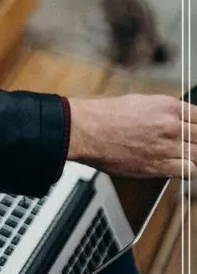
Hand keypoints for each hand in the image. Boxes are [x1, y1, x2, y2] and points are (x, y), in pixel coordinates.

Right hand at [67, 94, 196, 179]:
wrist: (87, 131)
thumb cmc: (107, 115)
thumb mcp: (141, 102)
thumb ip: (164, 111)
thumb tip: (178, 118)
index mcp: (168, 106)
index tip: (195, 128)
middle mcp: (171, 126)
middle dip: (196, 139)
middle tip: (190, 141)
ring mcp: (167, 147)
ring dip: (194, 154)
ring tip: (186, 153)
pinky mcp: (159, 167)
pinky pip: (188, 171)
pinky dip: (187, 169)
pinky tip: (180, 164)